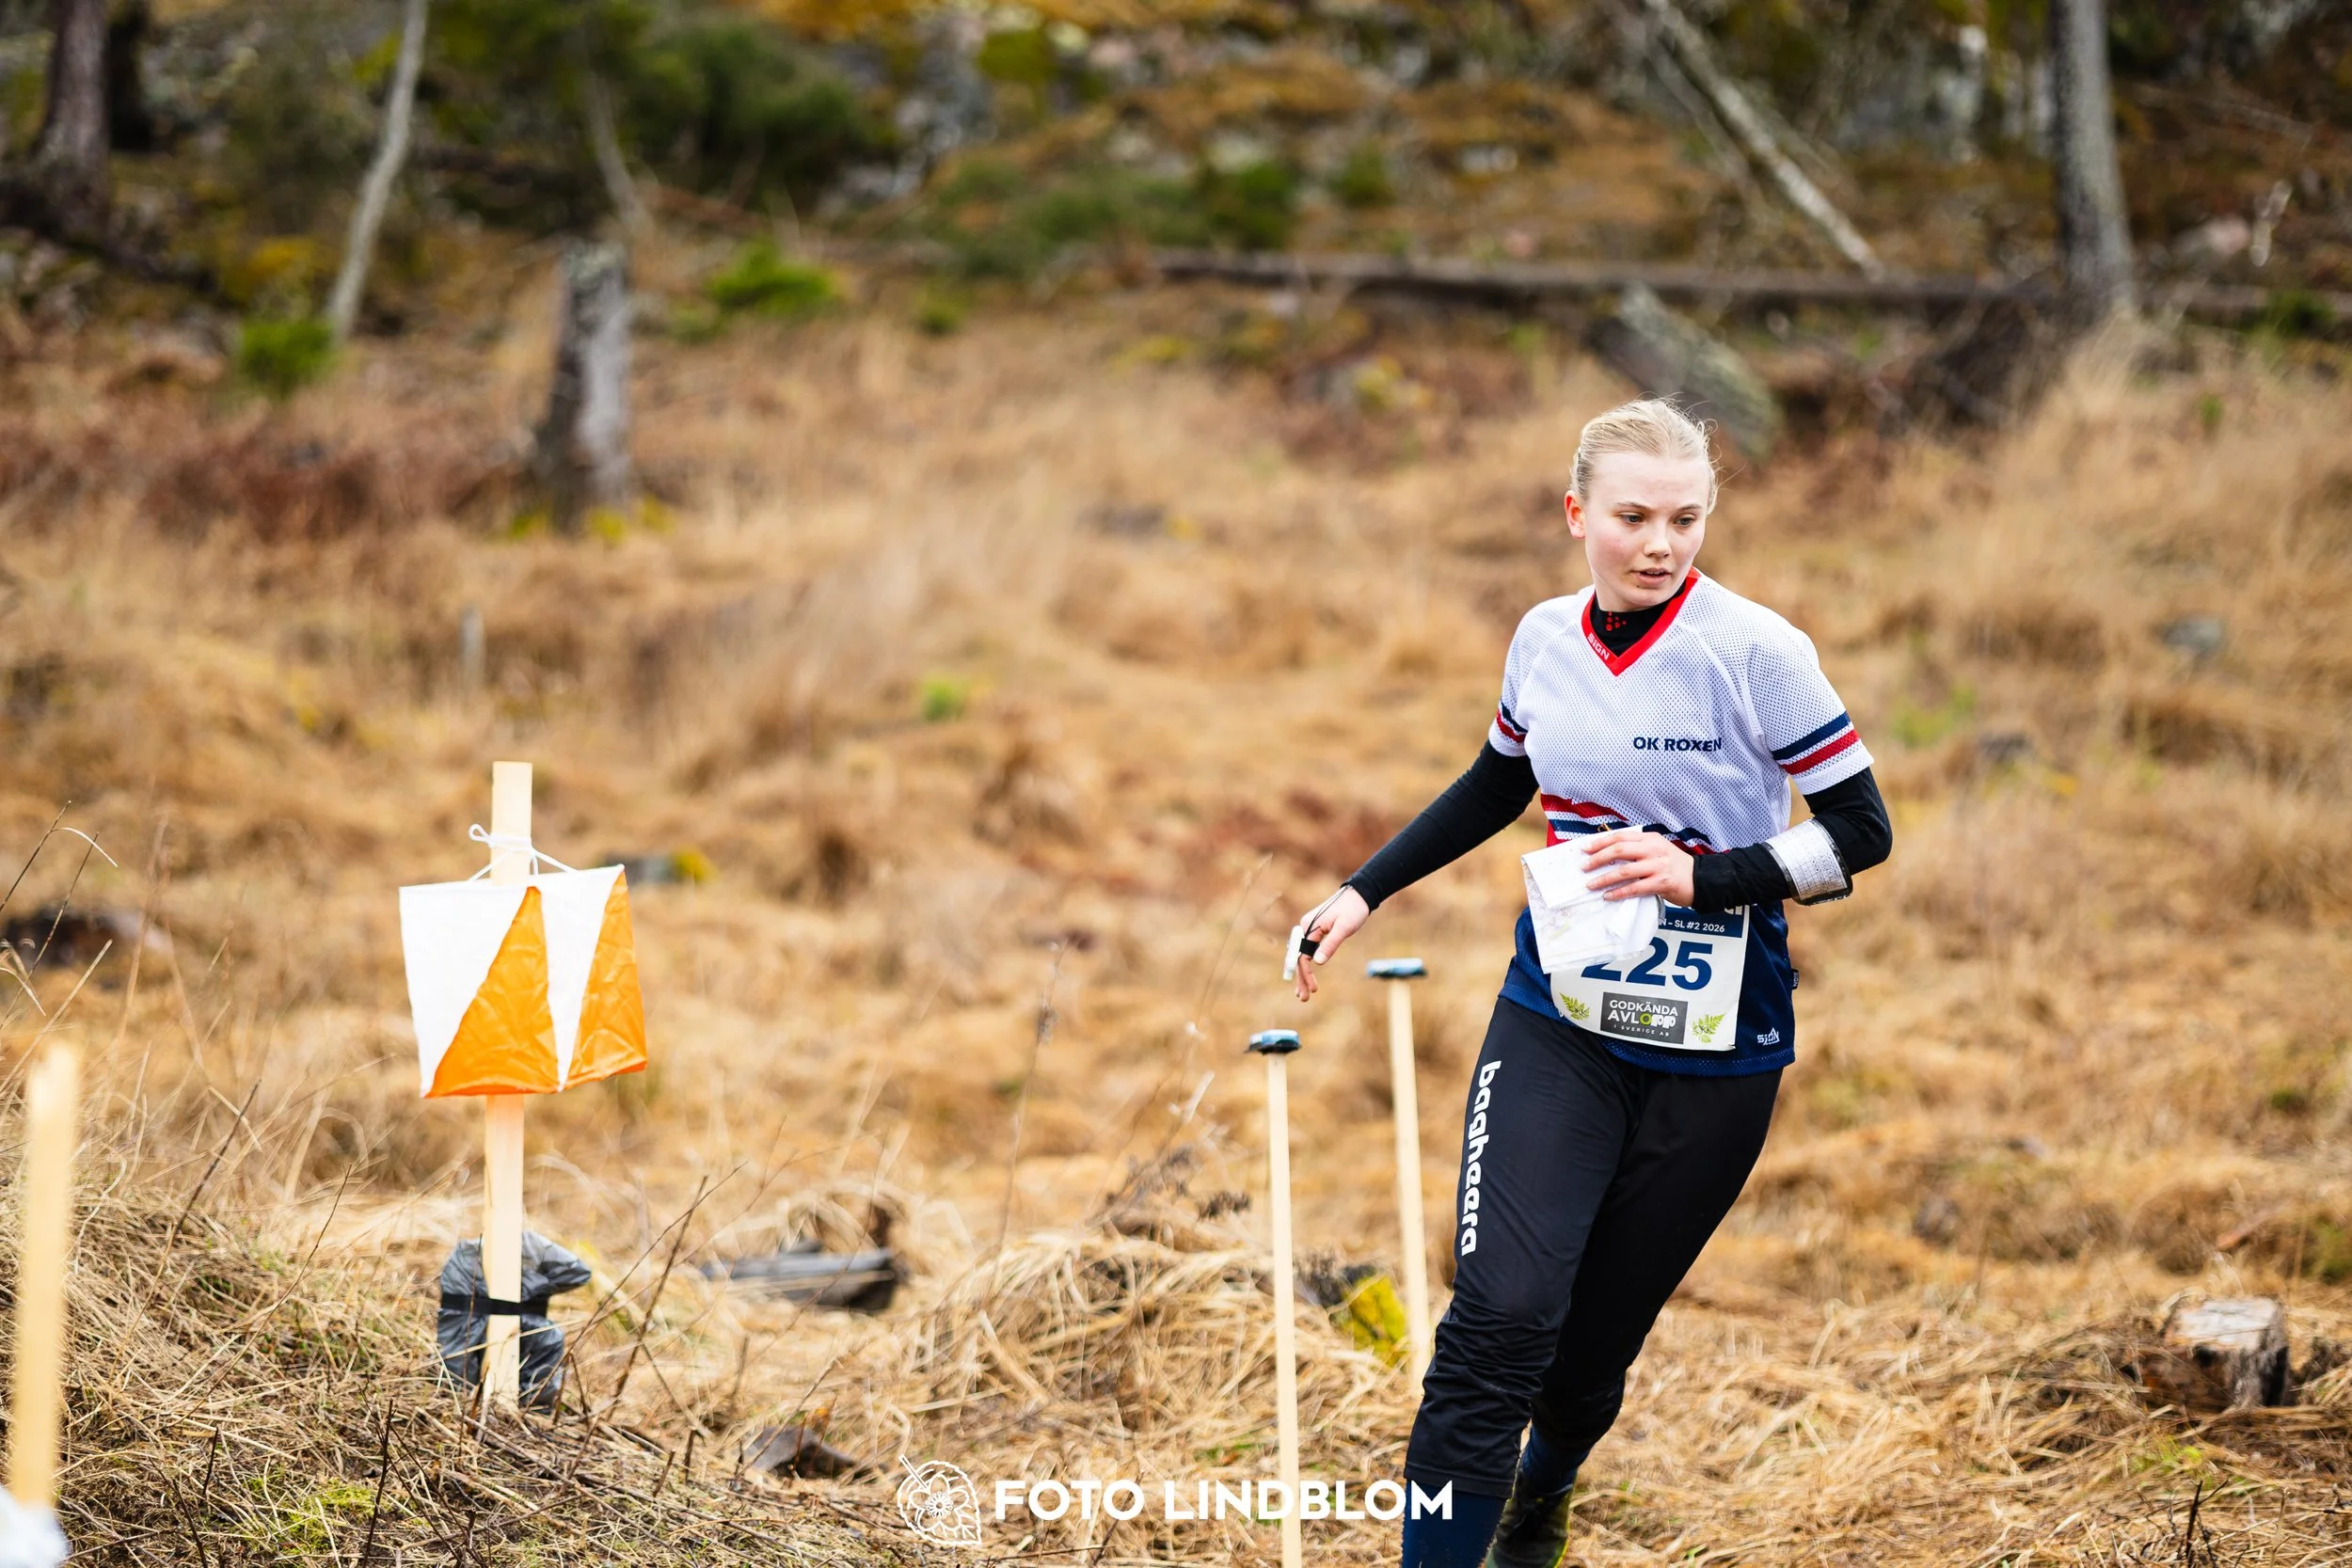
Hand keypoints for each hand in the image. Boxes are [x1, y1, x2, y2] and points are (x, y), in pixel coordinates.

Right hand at [1292, 886, 1369, 1001]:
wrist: (1359, 895)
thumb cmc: (1353, 910)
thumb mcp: (1344, 928)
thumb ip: (1330, 944)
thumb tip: (1318, 962)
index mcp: (1308, 926)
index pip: (1302, 955)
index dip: (1305, 973)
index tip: (1313, 989)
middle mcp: (1305, 927)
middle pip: (1299, 957)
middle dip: (1301, 978)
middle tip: (1303, 998)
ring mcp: (1309, 930)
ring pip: (1302, 956)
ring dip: (1302, 975)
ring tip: (1303, 994)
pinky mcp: (1316, 932)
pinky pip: (1308, 951)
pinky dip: (1307, 965)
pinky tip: (1307, 977)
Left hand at [1580, 830, 1694, 905]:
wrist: (1700, 879)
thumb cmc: (1674, 865)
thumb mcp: (1657, 849)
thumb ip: (1638, 848)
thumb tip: (1608, 853)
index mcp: (1650, 838)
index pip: (1620, 836)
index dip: (1600, 842)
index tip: (1586, 849)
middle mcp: (1653, 849)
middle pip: (1619, 850)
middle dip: (1598, 858)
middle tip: (1585, 867)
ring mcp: (1658, 866)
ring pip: (1624, 871)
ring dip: (1604, 878)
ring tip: (1591, 884)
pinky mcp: (1661, 883)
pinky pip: (1634, 888)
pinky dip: (1618, 892)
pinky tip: (1608, 895)